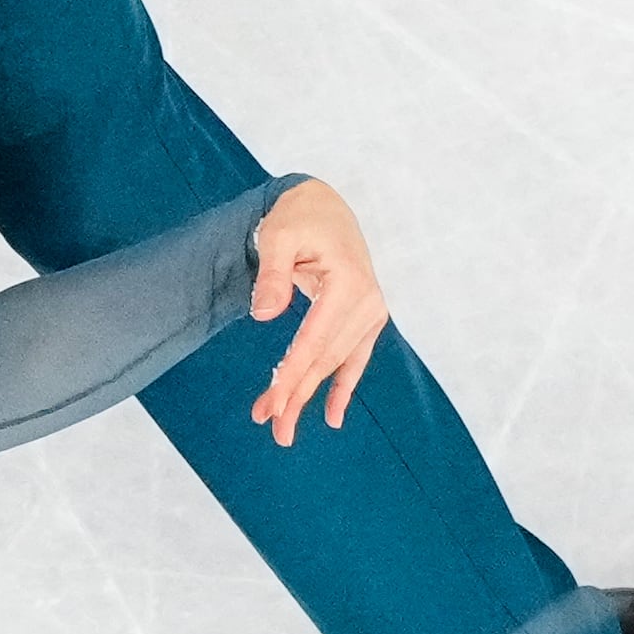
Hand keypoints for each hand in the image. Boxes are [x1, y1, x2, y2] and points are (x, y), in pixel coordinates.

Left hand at [245, 179, 389, 446]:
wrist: (324, 206)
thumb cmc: (298, 218)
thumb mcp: (278, 236)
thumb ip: (272, 274)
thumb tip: (263, 315)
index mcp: (350, 284)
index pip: (314, 341)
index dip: (293, 376)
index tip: (271, 404)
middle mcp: (368, 303)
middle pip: (326, 359)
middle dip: (297, 394)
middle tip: (271, 426)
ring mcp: (371, 312)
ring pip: (336, 363)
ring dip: (310, 395)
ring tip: (282, 427)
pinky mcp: (366, 318)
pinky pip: (355, 358)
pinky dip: (344, 387)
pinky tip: (333, 416)